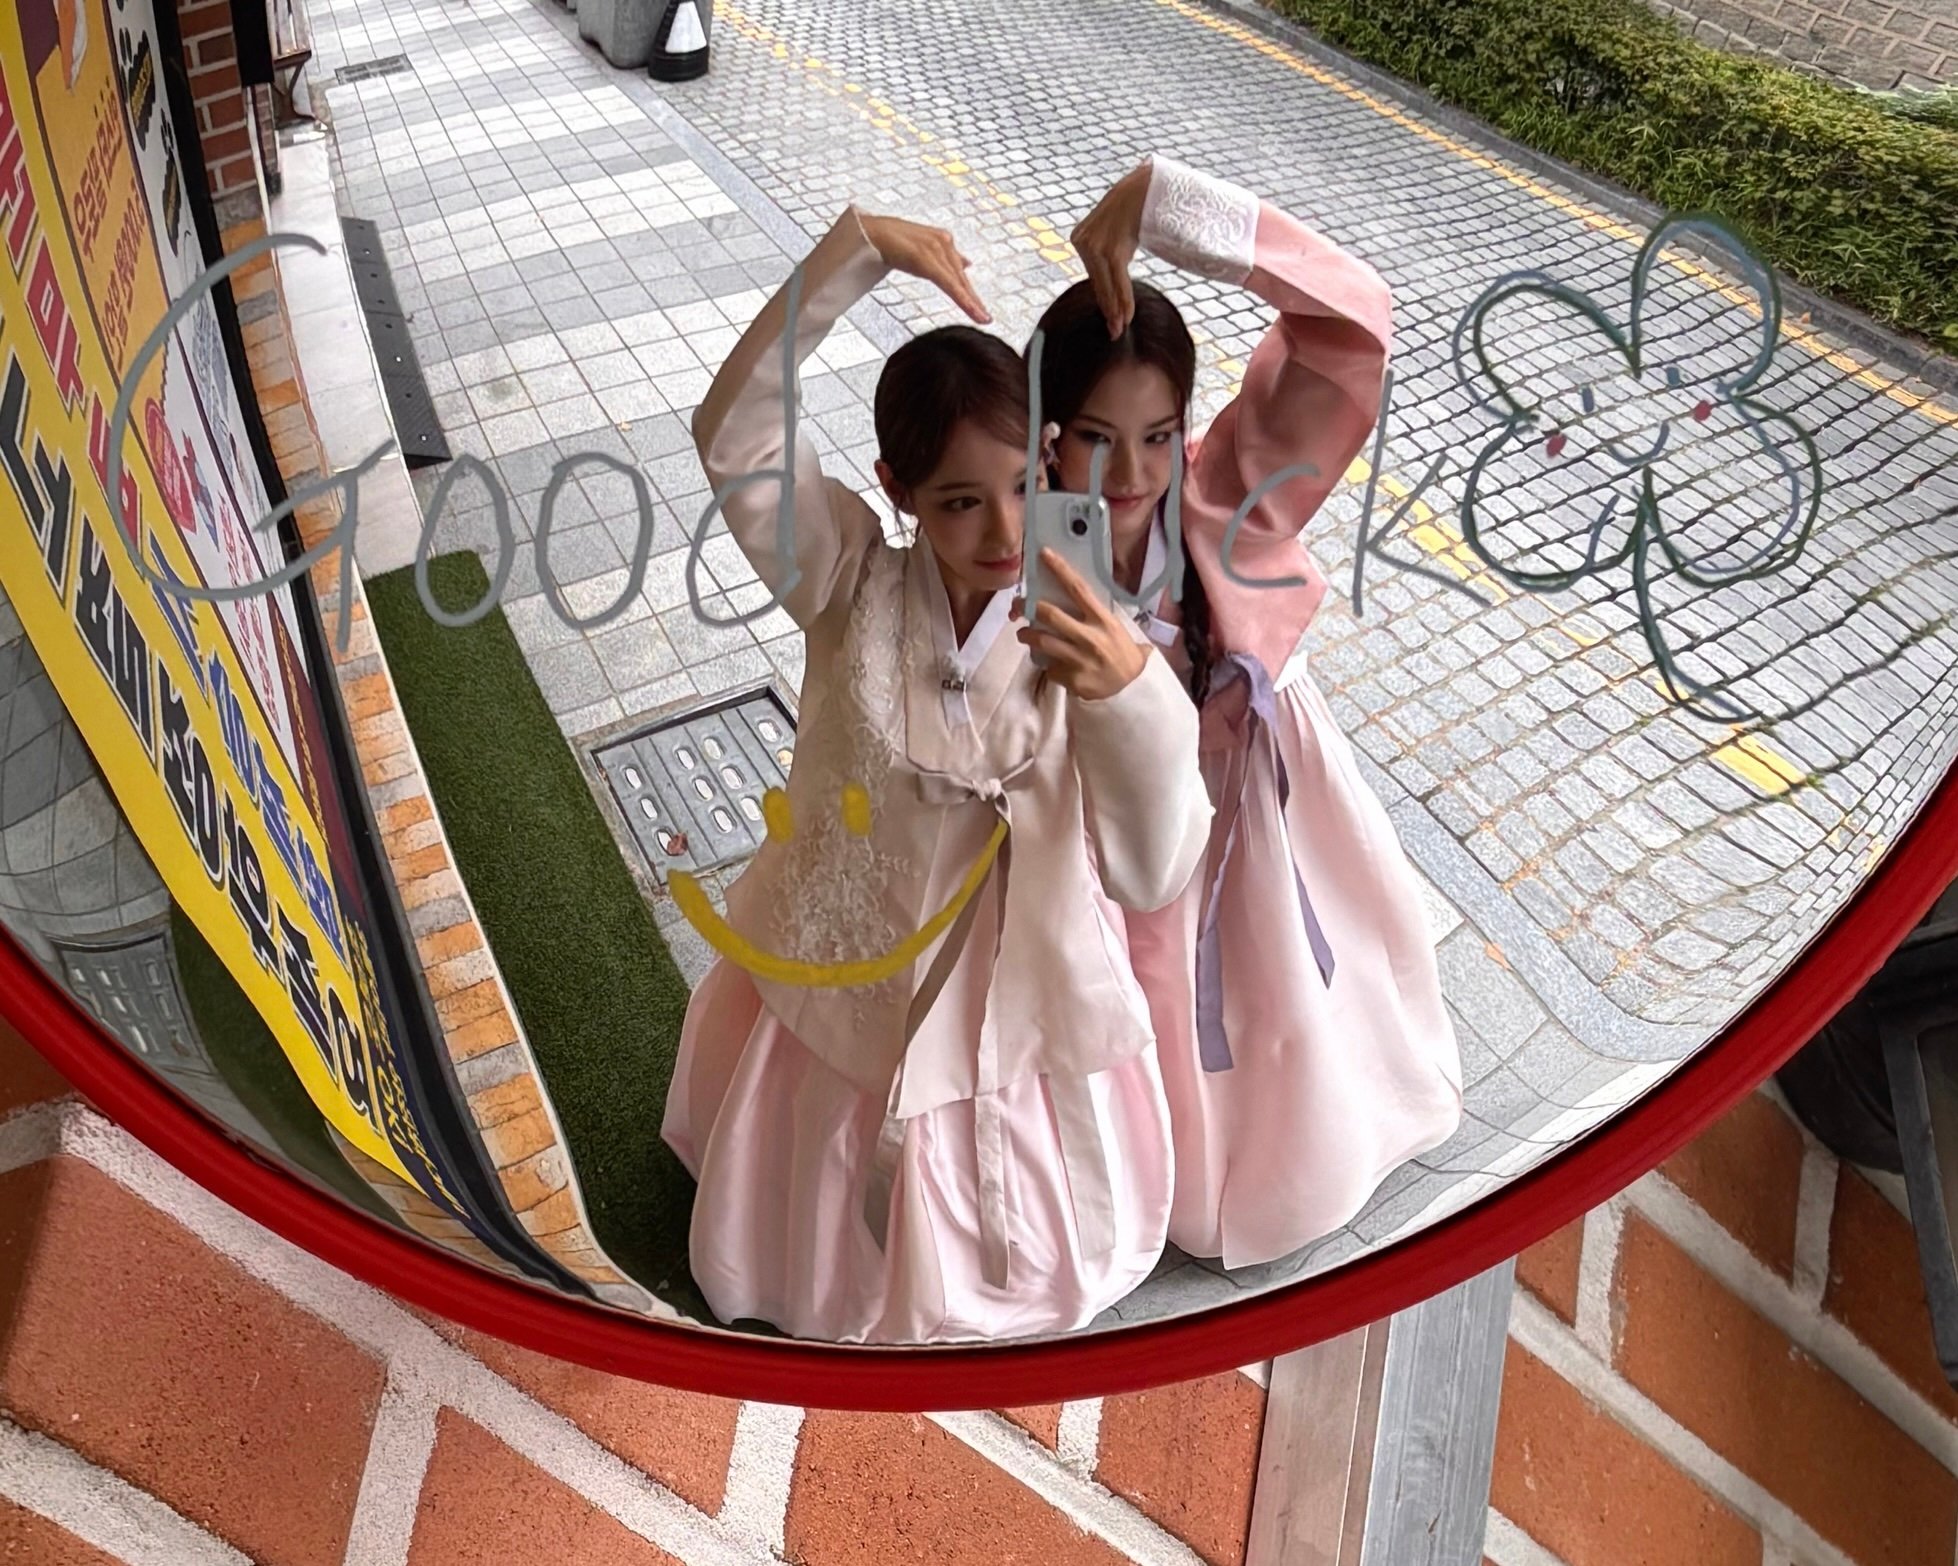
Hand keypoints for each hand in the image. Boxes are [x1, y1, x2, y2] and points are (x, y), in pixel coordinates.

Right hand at [858, 213, 990, 323]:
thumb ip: (941, 258)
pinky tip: (971, 309)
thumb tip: (965, 264)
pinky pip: (947, 282)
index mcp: (942, 240)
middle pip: (960, 278)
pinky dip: (960, 297)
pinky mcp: (926, 257)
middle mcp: (943, 242)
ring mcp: (936, 248)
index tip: (981, 309)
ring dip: (970, 302)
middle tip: (986, 318)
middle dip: (973, 300)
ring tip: (981, 318)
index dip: (969, 291)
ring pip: (956, 281)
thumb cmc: (890, 241)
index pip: (958, 271)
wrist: (868, 231)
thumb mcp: (920, 250)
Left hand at [1013, 550, 1147, 701]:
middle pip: (1051, 614)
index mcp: (1103, 619)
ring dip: (1026, 635)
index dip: (1060, 569)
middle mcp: (1091, 637)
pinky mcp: (1072, 678)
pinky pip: (1049, 667)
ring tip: (1023, 634)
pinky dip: (1046, 663)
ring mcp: (1080, 659)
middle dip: (1029, 607)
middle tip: (1019, 606)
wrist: (1131, 686)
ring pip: (1042, 641)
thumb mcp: (1112, 626)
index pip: (1078, 589)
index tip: (1044, 554)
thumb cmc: (1120, 650)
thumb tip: (1066, 592)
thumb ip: (1091, 612)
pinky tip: (1051, 663)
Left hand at [1069, 161, 1150, 338]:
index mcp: (1079, 237)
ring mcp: (1096, 244)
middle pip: (1098, 283)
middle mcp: (1083, 241)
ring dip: (1116, 309)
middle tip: (1114, 332)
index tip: (1109, 319)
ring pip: (1107, 285)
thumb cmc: (1133, 207)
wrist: (1146, 184)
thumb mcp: (1114, 231)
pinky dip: (1124, 298)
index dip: (1103, 299)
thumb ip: (1108, 252)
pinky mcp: (1111, 248)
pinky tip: (1128, 314)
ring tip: (1121, 328)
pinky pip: (1117, 280)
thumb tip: (1112, 280)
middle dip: (1108, 309)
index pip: (1093, 275)